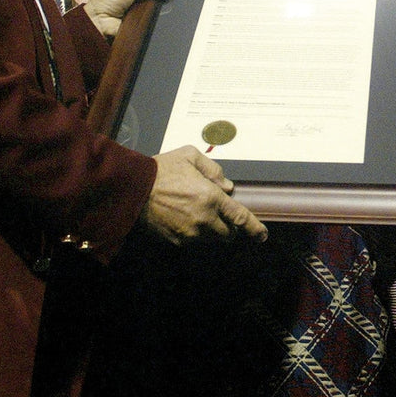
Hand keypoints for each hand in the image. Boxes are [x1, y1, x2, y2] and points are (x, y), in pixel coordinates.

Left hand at [84, 0, 167, 38]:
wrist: (98, 19)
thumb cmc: (108, 0)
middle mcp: (144, 9)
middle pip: (159, 6)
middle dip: (164, 4)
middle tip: (169, 1)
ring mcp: (143, 21)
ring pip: (157, 19)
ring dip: (160, 15)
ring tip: (164, 11)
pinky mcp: (142, 32)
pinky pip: (151, 30)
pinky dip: (154, 27)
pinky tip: (158, 23)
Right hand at [141, 145, 267, 244]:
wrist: (133, 189)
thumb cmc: (162, 169)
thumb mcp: (190, 155)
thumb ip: (213, 169)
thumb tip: (228, 187)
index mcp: (211, 198)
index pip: (240, 218)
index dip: (254, 228)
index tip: (262, 236)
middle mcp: (204, 219)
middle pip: (227, 234)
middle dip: (228, 227)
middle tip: (219, 215)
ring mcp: (190, 233)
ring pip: (211, 239)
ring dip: (211, 230)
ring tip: (195, 213)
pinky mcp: (176, 240)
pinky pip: (192, 240)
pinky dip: (193, 233)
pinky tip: (181, 218)